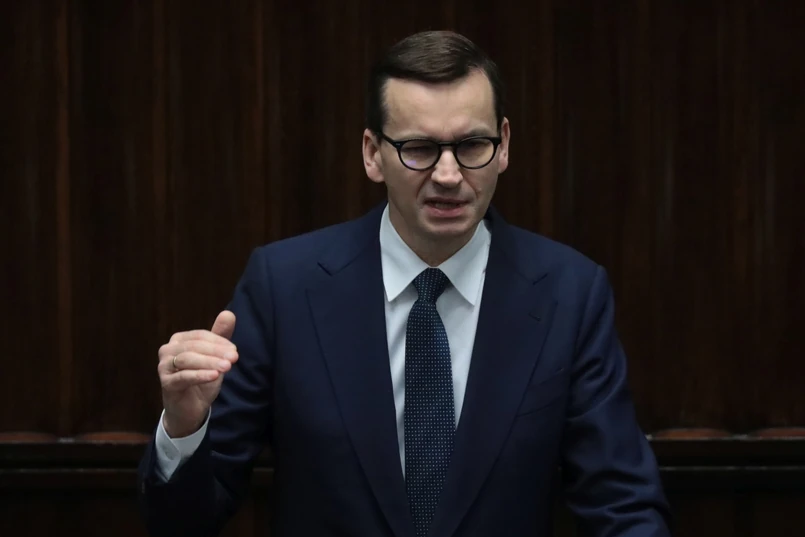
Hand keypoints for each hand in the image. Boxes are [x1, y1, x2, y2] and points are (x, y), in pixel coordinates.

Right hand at [157, 311, 237, 437]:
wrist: (189, 409)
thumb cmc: (201, 380)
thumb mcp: (214, 358)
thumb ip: (220, 337)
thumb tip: (229, 313)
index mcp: (179, 340)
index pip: (200, 336)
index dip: (218, 342)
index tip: (234, 351)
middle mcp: (168, 350)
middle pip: (194, 346)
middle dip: (216, 351)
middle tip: (234, 358)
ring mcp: (164, 367)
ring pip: (188, 360)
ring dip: (209, 362)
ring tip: (227, 367)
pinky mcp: (166, 383)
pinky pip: (183, 377)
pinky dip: (200, 375)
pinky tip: (214, 376)